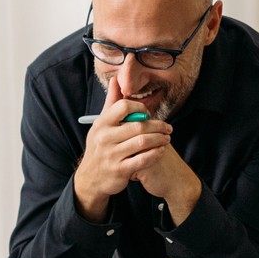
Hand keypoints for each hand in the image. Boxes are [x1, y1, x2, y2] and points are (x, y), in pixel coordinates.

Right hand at [73, 77, 174, 220]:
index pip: (124, 106)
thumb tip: (116, 79)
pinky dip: (155, 154)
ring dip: (159, 139)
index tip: (148, 114)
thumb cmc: (100, 147)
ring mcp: (112, 155)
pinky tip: (161, 151)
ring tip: (167, 138)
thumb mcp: (101, 125)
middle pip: (138, 125)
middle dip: (158, 125)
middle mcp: (105, 138)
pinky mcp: (120, 170)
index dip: (140, 107)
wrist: (90, 178)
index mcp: (101, 123)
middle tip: (168, 128)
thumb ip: (111, 103)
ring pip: (142, 142)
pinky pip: (142, 159)